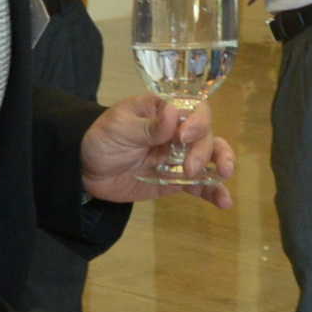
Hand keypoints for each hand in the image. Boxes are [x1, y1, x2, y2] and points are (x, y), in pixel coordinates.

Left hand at [83, 95, 236, 206]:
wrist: (85, 170)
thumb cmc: (102, 138)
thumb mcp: (120, 128)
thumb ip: (148, 126)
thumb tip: (173, 113)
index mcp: (165, 112)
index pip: (194, 110)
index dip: (196, 121)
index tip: (184, 136)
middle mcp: (177, 132)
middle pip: (205, 135)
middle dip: (203, 151)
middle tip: (189, 168)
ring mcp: (179, 157)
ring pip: (210, 157)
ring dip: (222, 163)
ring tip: (225, 175)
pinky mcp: (176, 181)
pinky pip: (200, 185)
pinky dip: (214, 192)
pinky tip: (225, 202)